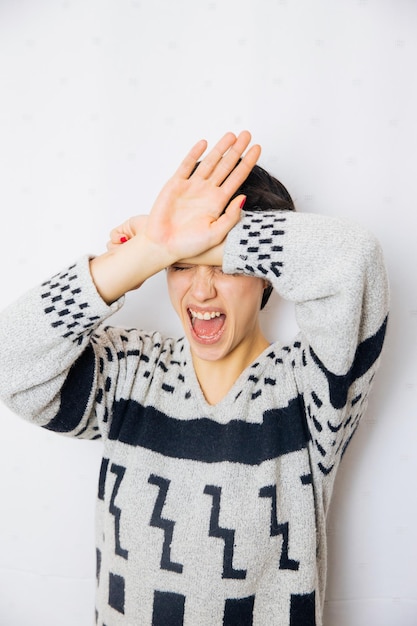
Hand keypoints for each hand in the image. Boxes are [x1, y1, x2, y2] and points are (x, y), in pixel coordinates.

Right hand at [108, 131, 260, 264]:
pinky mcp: (175, 184)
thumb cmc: (189, 245)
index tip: (257, 149)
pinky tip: (205, 144)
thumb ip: (230, 217)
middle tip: (247, 134)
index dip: (248, 163)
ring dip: (220, 149)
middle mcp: (207, 192)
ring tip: (232, 135)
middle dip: (237, 150)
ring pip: (209, 162)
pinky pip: (186, 166)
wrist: (164, 246)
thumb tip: (243, 198)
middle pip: (226, 166)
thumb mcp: (215, 234)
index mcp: (218, 202)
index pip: (237, 178)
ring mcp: (191, 186)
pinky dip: (195, 154)